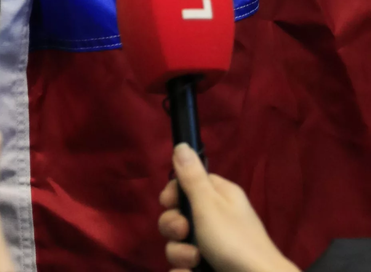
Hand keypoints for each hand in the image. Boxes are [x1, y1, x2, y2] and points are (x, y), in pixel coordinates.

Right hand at [158, 144, 299, 271]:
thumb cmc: (234, 241)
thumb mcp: (209, 204)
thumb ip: (191, 177)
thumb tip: (182, 145)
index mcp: (219, 196)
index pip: (188, 185)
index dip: (174, 194)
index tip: (168, 202)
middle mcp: (215, 219)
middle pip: (179, 216)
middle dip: (174, 226)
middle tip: (183, 232)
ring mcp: (212, 247)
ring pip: (179, 243)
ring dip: (179, 253)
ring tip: (194, 260)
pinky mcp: (208, 268)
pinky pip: (184, 266)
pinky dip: (184, 271)